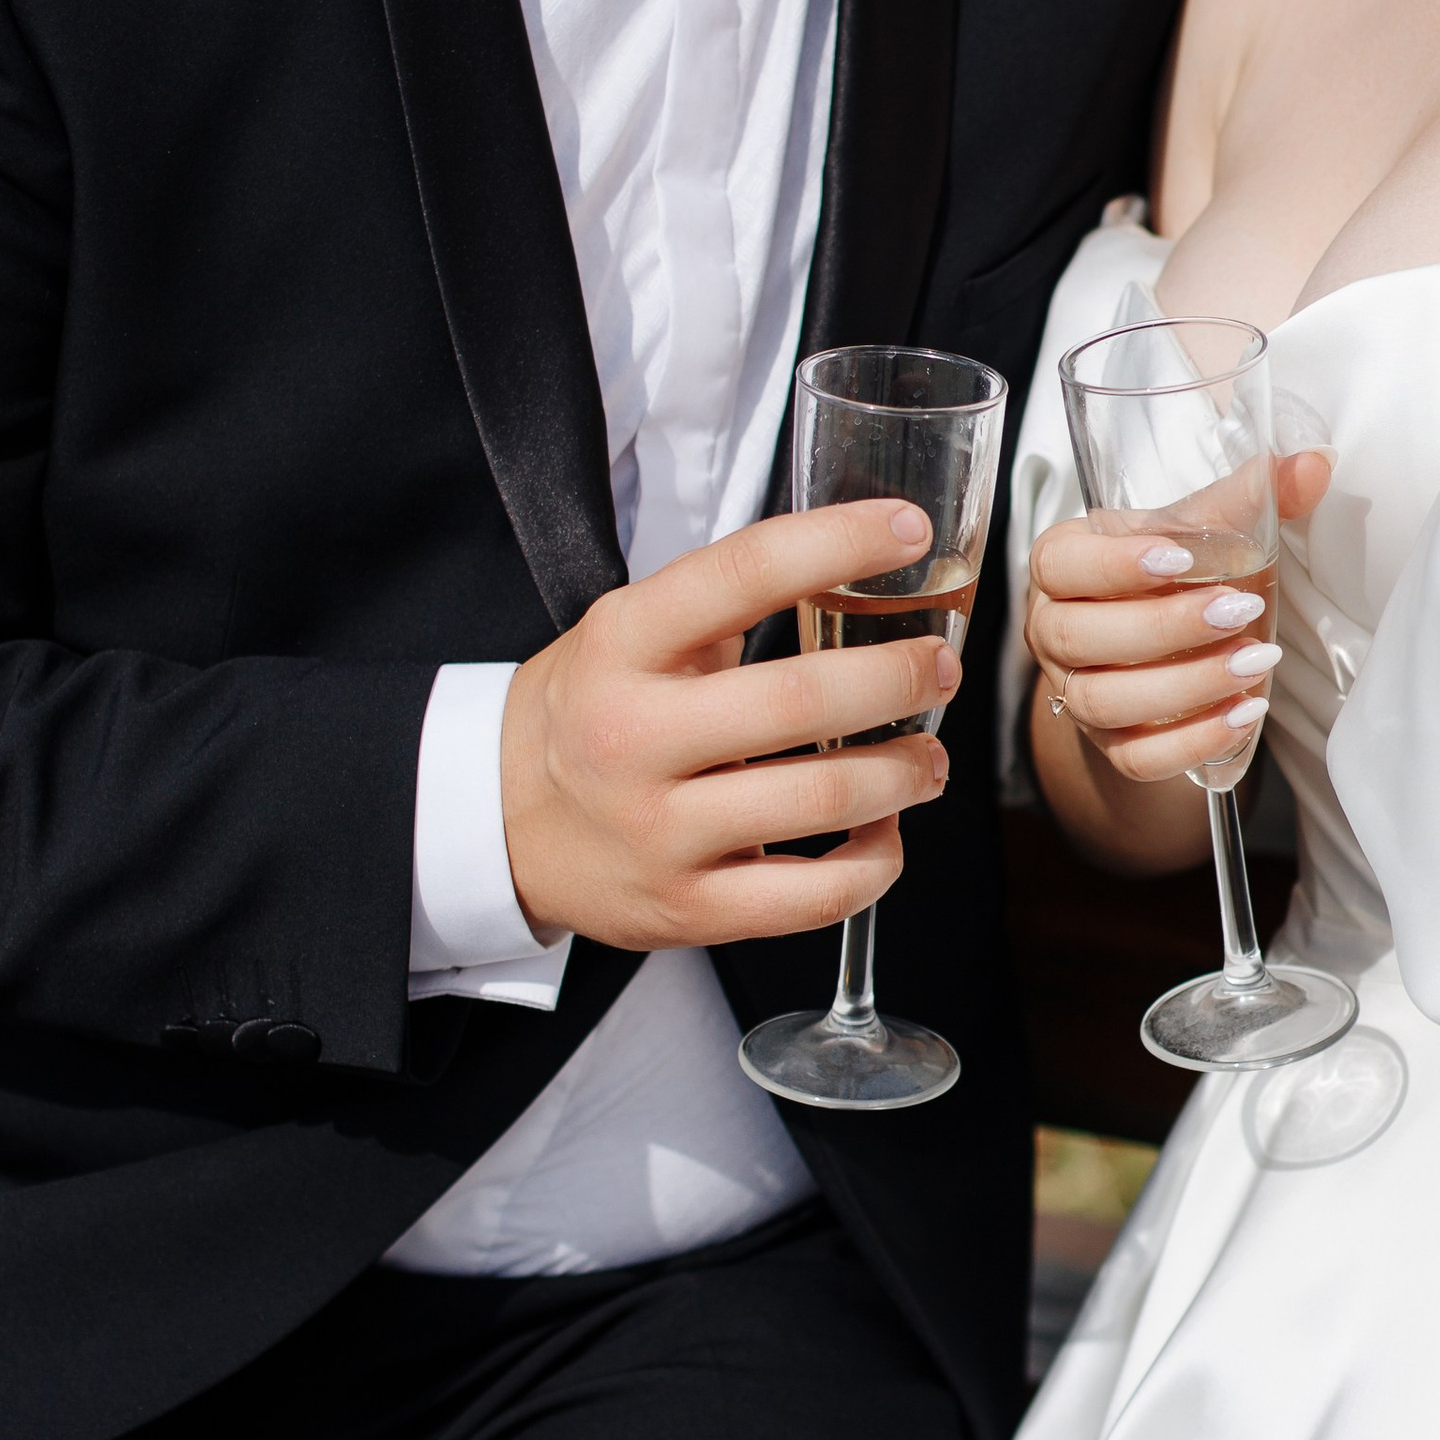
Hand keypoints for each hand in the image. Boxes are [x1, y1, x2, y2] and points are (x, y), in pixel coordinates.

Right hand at [499, 501, 957, 948]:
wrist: (499, 820)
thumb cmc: (592, 711)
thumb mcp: (630, 632)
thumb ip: (726, 602)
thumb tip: (861, 559)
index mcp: (624, 645)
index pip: (743, 573)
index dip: (839, 543)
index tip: (908, 531)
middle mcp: (634, 736)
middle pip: (801, 698)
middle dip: (899, 678)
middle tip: (939, 669)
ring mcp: (659, 830)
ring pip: (823, 799)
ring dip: (905, 773)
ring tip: (929, 758)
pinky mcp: (686, 908)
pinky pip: (813, 896)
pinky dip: (876, 863)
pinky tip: (885, 833)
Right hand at [1026, 452, 1328, 783]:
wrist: (1166, 645)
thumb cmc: (1175, 575)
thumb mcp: (1204, 528)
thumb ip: (1253, 496)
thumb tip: (1313, 466)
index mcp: (1063, 563)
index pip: (1062, 565)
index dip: (1114, 566)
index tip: (1179, 559)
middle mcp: (1053, 629)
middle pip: (1080, 638)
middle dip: (1164, 627)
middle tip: (1240, 609)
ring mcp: (1076, 692)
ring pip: (1104, 701)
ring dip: (1185, 685)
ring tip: (1255, 662)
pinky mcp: (1110, 744)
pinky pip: (1137, 758)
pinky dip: (1191, 741)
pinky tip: (1244, 713)